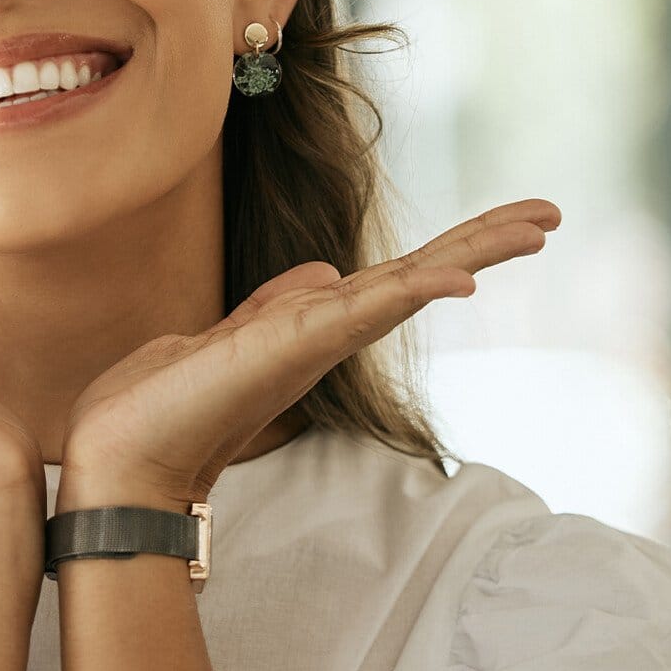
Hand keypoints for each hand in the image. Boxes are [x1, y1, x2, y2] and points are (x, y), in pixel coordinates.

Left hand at [59, 198, 562, 502]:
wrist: (118, 457)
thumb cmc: (162, 405)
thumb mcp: (227, 336)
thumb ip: (277, 304)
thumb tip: (322, 271)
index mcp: (314, 327)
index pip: (398, 277)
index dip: (454, 249)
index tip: (511, 223)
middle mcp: (327, 335)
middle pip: (422, 277)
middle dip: (485, 243)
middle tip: (552, 214)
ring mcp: (316, 342)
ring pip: (410, 286)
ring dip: (473, 253)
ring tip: (536, 225)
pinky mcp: (294, 347)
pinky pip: (367, 310)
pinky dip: (415, 292)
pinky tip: (461, 278)